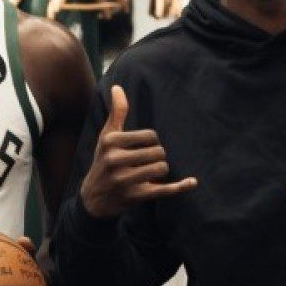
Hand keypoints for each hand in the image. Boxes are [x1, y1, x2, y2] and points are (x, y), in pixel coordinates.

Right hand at [79, 85, 197, 218]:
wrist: (93, 199)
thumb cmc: (103, 161)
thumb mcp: (106, 137)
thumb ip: (117, 112)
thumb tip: (117, 86)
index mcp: (110, 142)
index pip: (150, 135)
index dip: (152, 141)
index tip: (142, 148)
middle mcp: (115, 160)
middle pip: (158, 152)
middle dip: (157, 156)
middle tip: (145, 163)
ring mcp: (125, 180)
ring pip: (162, 168)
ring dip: (161, 170)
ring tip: (149, 173)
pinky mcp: (135, 196)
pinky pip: (164, 189)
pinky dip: (180, 186)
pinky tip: (192, 182)